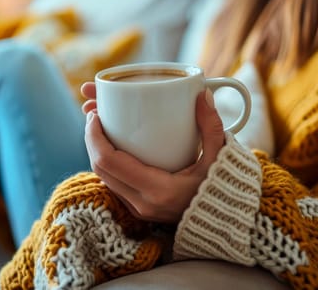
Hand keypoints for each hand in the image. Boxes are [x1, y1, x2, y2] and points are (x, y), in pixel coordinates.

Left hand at [80, 82, 225, 222]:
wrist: (225, 223)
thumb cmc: (224, 189)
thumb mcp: (220, 157)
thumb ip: (212, 126)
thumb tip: (203, 95)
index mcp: (157, 190)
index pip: (109, 162)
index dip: (94, 136)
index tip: (95, 114)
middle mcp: (142, 203)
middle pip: (100, 169)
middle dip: (91, 139)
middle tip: (95, 113)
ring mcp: (139, 209)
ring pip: (104, 177)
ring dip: (96, 151)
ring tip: (101, 125)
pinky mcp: (139, 209)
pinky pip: (114, 184)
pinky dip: (108, 163)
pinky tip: (113, 145)